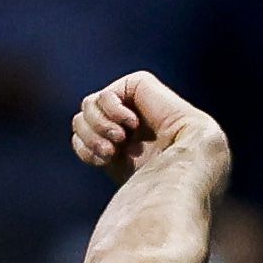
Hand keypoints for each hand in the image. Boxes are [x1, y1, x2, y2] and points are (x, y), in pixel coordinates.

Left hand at [71, 71, 220, 182]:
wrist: (184, 166)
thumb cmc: (158, 178)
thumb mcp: (117, 168)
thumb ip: (94, 146)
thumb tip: (78, 127)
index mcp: (121, 143)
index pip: (81, 137)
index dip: (86, 149)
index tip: (106, 161)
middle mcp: (125, 122)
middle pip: (81, 119)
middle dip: (90, 136)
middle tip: (111, 150)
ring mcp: (132, 102)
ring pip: (88, 105)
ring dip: (99, 126)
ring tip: (120, 139)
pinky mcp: (140, 85)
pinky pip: (106, 94)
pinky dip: (113, 112)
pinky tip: (132, 124)